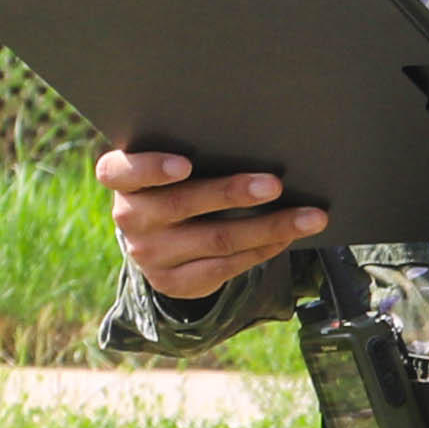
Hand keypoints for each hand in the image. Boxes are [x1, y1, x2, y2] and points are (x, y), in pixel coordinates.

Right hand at [101, 145, 331, 307]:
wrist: (159, 240)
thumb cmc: (176, 185)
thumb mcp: (170, 168)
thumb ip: (195, 155)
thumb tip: (258, 145)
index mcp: (122, 180)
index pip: (119, 171)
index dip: (152, 168)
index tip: (185, 164)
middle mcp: (129, 217)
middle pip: (182, 204)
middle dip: (232, 193)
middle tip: (275, 184)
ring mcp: (148, 254)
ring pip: (216, 240)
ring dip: (269, 227)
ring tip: (309, 217)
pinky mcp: (171, 282)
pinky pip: (224, 267)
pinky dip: (262, 250)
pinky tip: (287, 237)